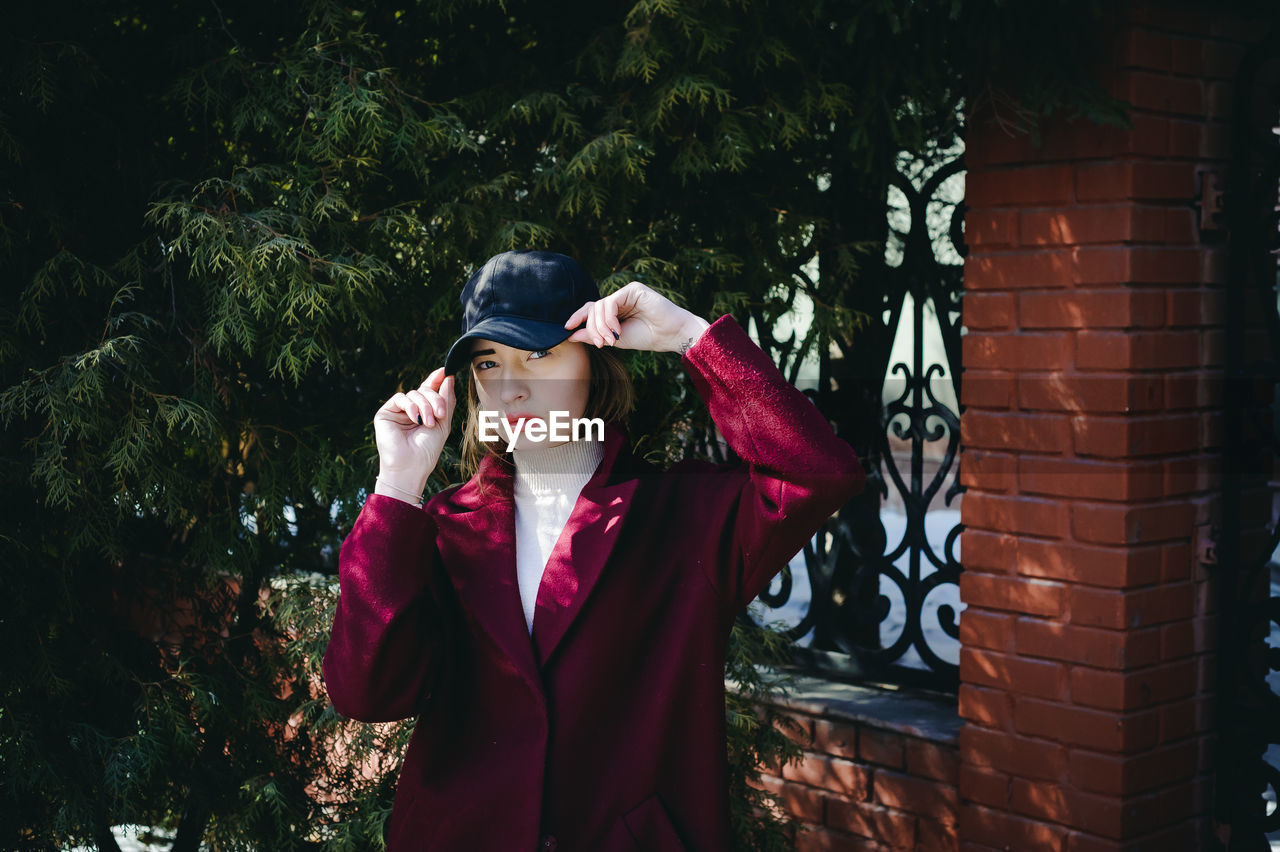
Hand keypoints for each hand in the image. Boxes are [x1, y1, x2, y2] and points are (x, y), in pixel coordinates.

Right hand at [373, 367, 456, 497]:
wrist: (411, 466)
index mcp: (424, 412)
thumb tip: (448, 377)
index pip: (429, 390)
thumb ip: (446, 400)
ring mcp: (397, 411)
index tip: (446, 370)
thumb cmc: (427, 450)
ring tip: (428, 423)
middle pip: (424, 390)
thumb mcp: (443, 423)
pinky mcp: (385, 413)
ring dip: (425, 406)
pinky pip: (400, 398)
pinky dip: (411, 406)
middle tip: (440, 415)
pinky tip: (415, 419)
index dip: (436, 379)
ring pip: (414, 393)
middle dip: (435, 399)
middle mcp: (410, 409)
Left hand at [563, 281, 709, 353]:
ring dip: (601, 326)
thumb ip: (595, 335)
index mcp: (615, 310)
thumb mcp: (615, 339)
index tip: (567, 328)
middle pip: (593, 309)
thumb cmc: (648, 337)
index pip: (591, 310)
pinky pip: (611, 302)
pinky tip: (617, 330)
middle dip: (593, 328)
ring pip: (600, 306)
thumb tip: (571, 335)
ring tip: (612, 341)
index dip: (578, 317)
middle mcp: (619, 299)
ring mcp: (626, 293)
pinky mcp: (633, 289)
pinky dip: (609, 318)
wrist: (670, 335)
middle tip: (602, 344)